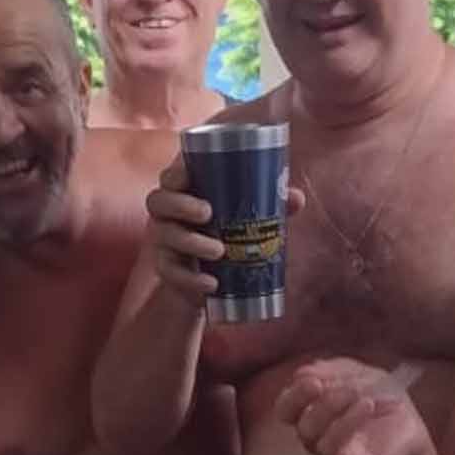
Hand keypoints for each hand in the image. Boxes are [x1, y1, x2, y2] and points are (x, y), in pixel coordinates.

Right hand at [141, 159, 308, 305]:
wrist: (210, 281)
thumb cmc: (229, 233)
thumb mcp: (249, 217)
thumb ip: (271, 204)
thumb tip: (296, 198)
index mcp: (185, 192)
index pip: (171, 176)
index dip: (176, 171)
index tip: (190, 173)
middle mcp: (167, 213)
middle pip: (158, 200)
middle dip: (180, 204)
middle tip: (207, 211)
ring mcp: (164, 241)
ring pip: (166, 235)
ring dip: (191, 242)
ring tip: (219, 251)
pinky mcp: (167, 269)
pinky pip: (170, 272)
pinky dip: (191, 279)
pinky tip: (211, 284)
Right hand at [270, 358, 429, 454]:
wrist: (408, 428)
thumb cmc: (379, 398)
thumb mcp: (359, 376)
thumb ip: (332, 372)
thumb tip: (303, 375)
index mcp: (310, 411)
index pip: (285, 408)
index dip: (295, 396)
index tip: (314, 383)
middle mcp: (315, 437)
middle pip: (305, 426)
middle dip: (329, 404)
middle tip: (353, 390)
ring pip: (323, 446)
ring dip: (345, 423)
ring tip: (369, 404)